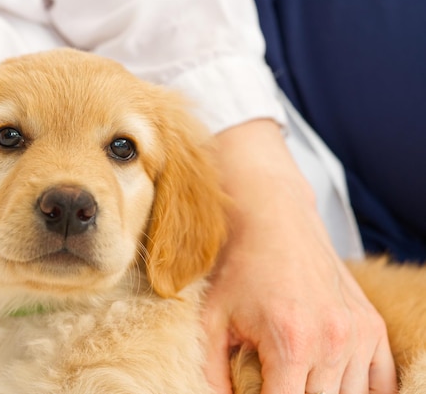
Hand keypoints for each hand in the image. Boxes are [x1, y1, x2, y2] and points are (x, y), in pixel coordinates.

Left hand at [201, 120, 396, 393]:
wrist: (272, 218)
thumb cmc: (239, 266)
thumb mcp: (212, 318)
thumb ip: (213, 370)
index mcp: (291, 343)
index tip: (254, 392)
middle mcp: (332, 341)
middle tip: (272, 379)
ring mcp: (357, 333)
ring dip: (322, 393)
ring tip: (295, 378)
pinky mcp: (370, 324)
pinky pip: (381, 380)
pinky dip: (362, 389)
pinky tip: (335, 383)